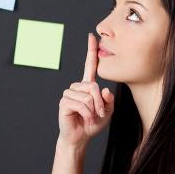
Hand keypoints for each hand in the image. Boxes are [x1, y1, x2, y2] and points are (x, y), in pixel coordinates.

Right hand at [57, 33, 115, 147]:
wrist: (80, 137)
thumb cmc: (93, 123)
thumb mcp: (108, 112)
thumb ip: (110, 101)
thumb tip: (105, 90)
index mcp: (87, 85)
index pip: (89, 65)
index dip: (91, 50)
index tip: (92, 36)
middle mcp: (77, 86)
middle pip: (93, 86)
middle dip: (100, 102)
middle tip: (100, 114)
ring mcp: (69, 93)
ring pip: (88, 96)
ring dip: (93, 110)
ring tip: (91, 117)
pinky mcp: (64, 102)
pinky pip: (81, 104)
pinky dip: (87, 114)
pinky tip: (85, 119)